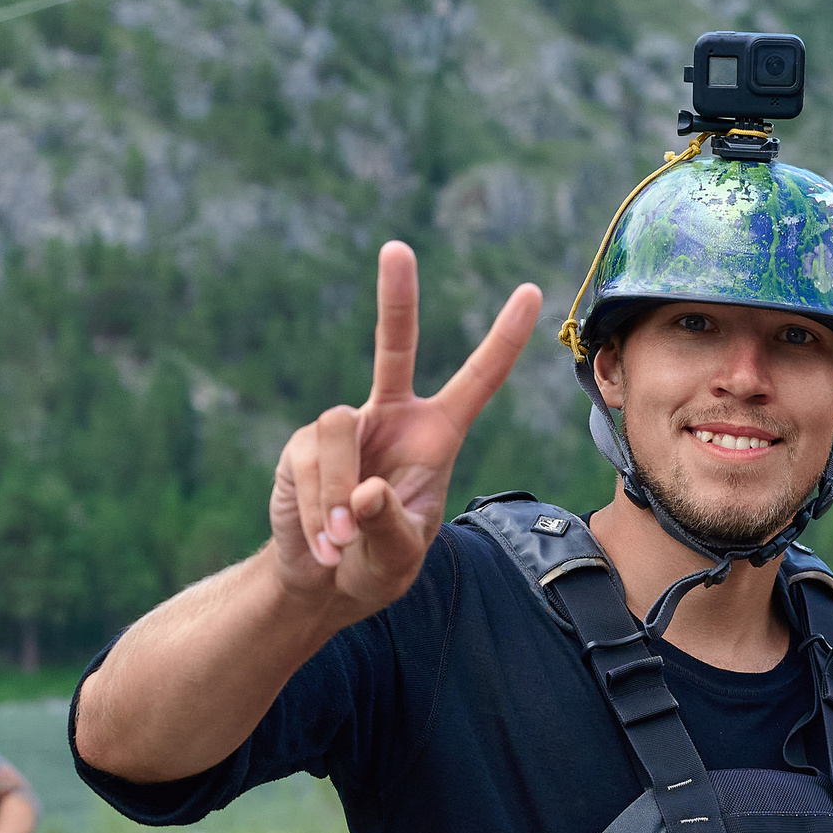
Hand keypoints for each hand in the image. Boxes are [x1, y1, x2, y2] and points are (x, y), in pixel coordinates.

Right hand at [270, 242, 542, 619]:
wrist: (320, 583)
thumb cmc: (375, 565)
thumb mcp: (398, 559)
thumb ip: (390, 528)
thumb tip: (362, 494)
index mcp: (435, 438)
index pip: (475, 382)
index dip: (501, 340)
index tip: (530, 292)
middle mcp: (390, 419)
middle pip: (393, 346)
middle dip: (395, 297)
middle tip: (397, 248)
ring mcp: (343, 429)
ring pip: (338, 425)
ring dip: (338, 489)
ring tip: (341, 539)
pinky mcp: (301, 447)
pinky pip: (309, 462)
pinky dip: (316, 510)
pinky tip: (322, 543)